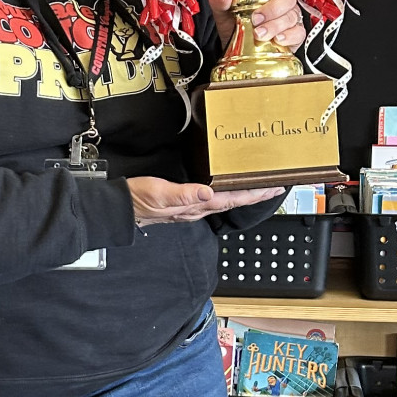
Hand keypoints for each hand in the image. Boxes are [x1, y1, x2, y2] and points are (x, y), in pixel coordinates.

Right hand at [127, 177, 281, 225]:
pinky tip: (229, 188)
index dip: (254, 194)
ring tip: (260, 187)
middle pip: (234, 202)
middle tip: (276, 187)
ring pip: (226, 201)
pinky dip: (228, 193)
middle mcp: (197, 208)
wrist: (120, 209)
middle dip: (256, 195)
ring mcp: (191, 207)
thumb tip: (207, 192)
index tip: (273, 188)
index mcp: (195, 206)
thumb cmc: (137, 201)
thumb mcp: (158, 193)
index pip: (232, 200)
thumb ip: (182, 194)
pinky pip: (214, 199)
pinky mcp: (185, 203)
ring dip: (245, 194)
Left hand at [208, 0, 305, 54]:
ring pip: (291, 16)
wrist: (236, 46)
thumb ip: (219, 0)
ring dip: (274, 25)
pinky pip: (298, 33)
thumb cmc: (236, 23)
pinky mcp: (294, 34)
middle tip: (257, 18)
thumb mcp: (223, 10)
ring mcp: (290, 16)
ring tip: (259, 33)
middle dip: (272, 8)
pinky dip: (288, 36)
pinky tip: (277, 39)